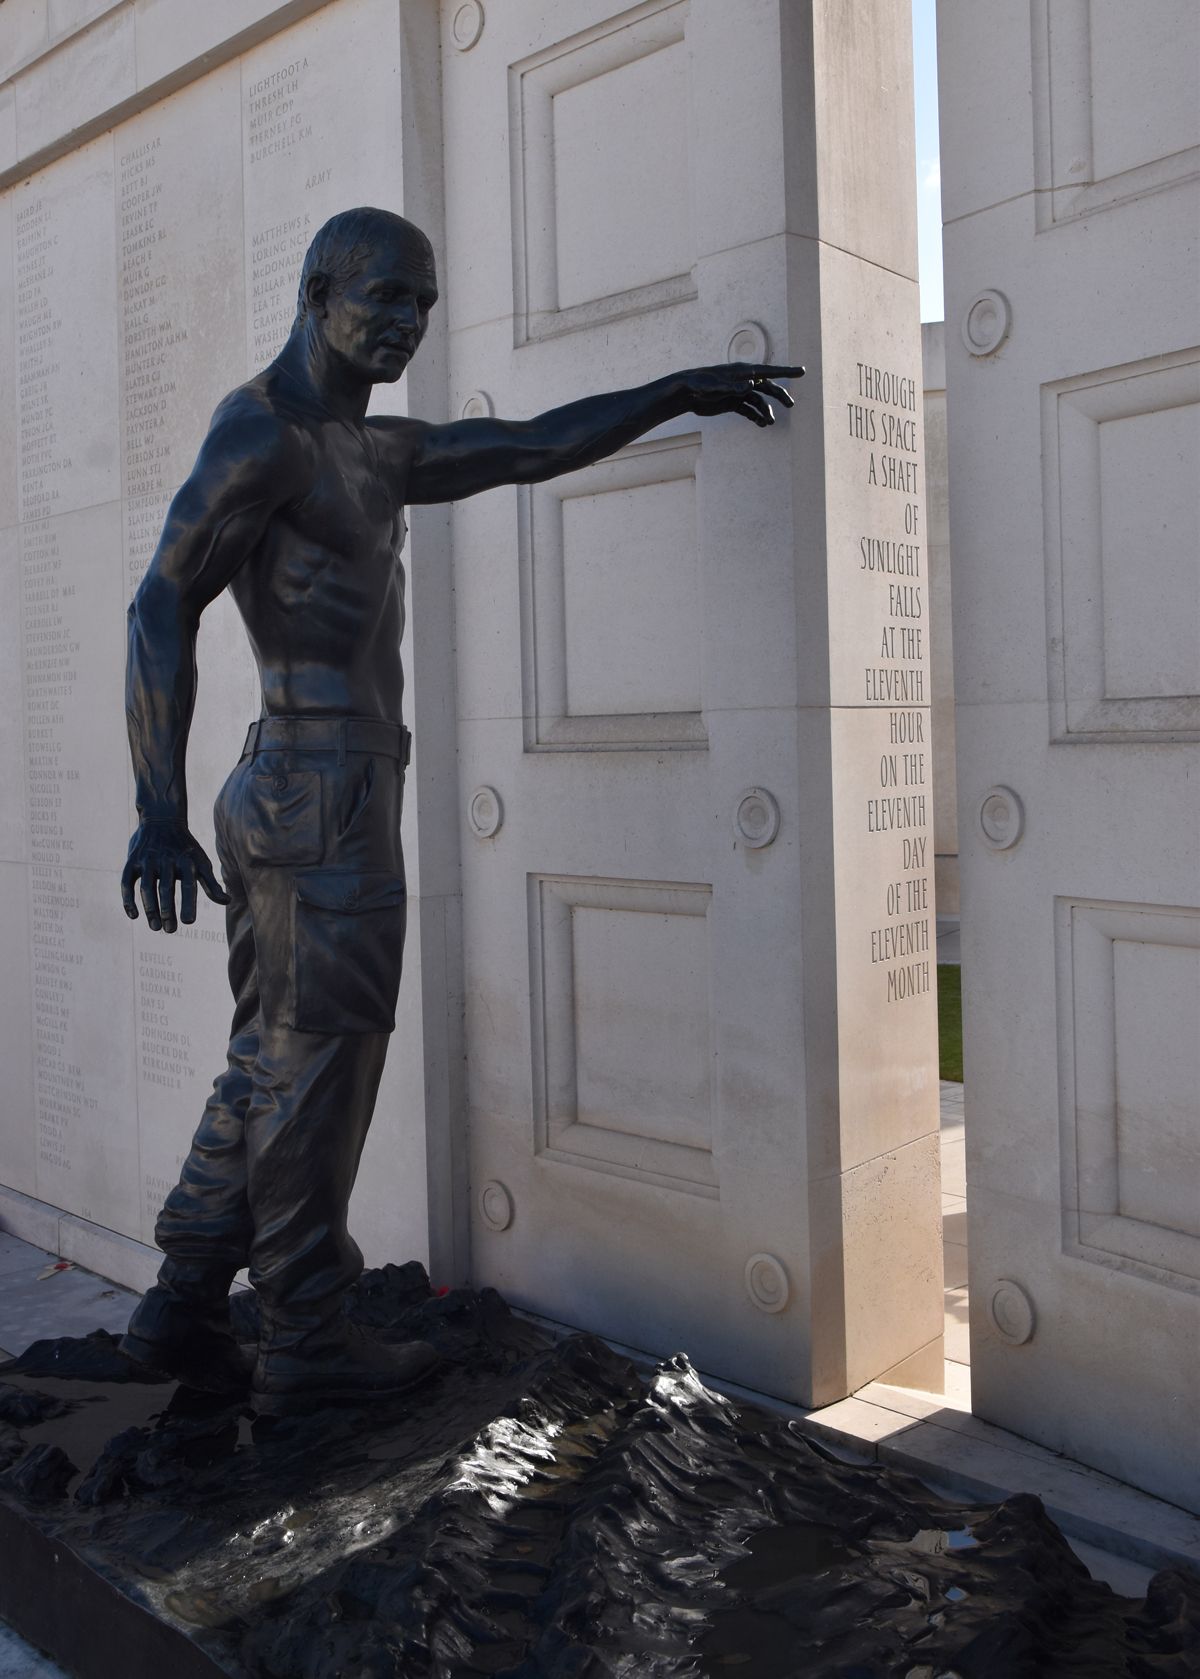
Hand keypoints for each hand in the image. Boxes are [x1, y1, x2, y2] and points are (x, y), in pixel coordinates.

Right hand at [121, 819, 229, 933]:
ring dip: (150, 909)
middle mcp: (166, 860)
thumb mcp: (201, 861)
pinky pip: (127, 882)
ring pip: (146, 888)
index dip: (188, 904)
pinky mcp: (132, 861)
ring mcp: (147, 860)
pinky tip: (134, 916)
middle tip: (170, 930)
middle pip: (166, 889)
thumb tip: (226, 902)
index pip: (188, 885)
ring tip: (156, 927)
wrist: (162, 819)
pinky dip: (128, 899)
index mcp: (186, 861)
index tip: (188, 922)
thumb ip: (211, 883)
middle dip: (167, 911)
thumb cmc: (186, 847)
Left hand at [679, 362, 803, 425]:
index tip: (802, 371)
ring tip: (769, 423)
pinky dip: (755, 417)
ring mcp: (739, 392)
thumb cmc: (699, 384)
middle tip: (791, 405)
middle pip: (768, 387)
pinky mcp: (733, 403)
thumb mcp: (716, 385)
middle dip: (780, 395)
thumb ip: (733, 386)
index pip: (769, 371)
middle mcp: (743, 381)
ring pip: (759, 402)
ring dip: (766, 412)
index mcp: (743, 372)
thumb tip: (751, 385)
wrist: (686, 393)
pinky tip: (761, 424)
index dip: (786, 371)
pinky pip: (749, 410)